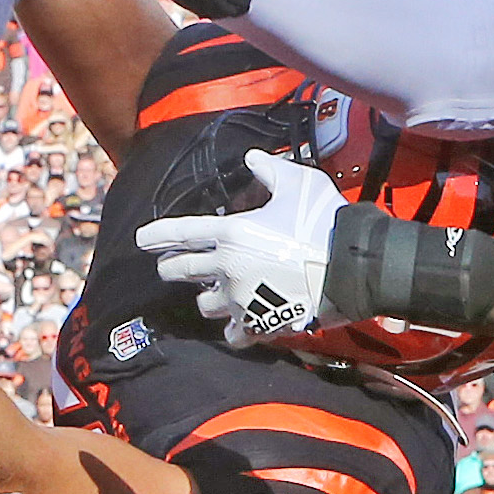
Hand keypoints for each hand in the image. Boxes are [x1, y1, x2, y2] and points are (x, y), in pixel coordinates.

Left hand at [137, 150, 347, 347]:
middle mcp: (226, 266)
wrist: (352, 267)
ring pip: (204, 304)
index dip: (156, 237)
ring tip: (217, 293)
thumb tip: (252, 159)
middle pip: (179, 271)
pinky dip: (234, 329)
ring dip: (207, 297)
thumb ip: (270, 171)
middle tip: (175, 266)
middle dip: (173, 267)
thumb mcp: (299, 184)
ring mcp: (240, 298)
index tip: (141, 240)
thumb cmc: (325, 222)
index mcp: (231, 232)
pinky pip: (233, 333)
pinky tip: (239, 325)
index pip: (180, 233)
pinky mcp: (258, 322)